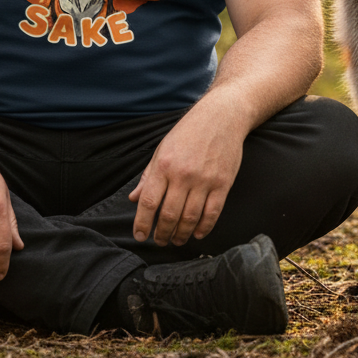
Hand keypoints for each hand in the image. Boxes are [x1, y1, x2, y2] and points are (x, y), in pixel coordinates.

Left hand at [128, 104, 244, 245]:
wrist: (221, 116)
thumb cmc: (189, 132)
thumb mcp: (162, 149)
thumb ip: (148, 175)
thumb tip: (134, 199)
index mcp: (164, 165)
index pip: (148, 202)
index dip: (142, 224)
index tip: (140, 236)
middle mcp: (183, 175)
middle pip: (169, 215)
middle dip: (162, 234)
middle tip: (160, 241)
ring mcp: (204, 180)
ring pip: (190, 218)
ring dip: (181, 235)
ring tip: (176, 241)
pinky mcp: (222, 184)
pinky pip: (212, 213)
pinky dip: (203, 228)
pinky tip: (196, 234)